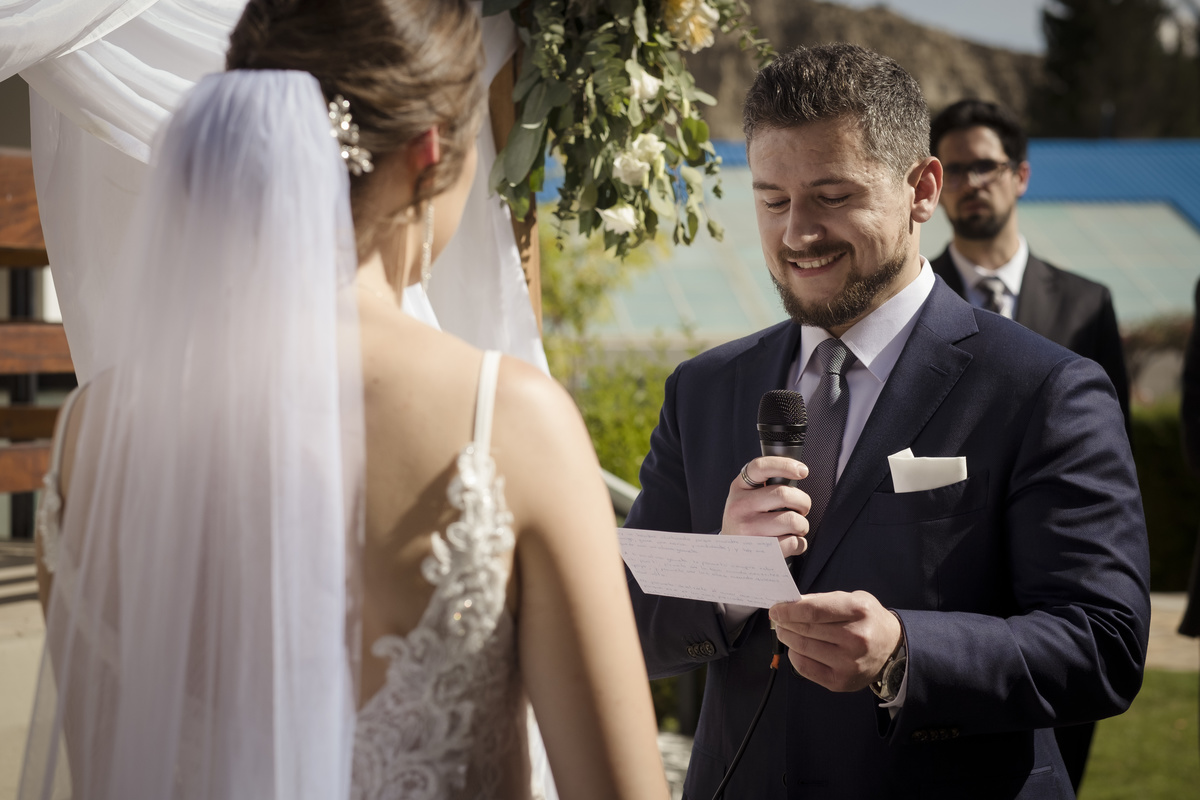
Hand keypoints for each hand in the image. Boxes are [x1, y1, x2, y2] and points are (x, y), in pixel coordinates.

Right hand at [721, 456, 809, 556]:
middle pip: (784, 494)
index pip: (760, 467)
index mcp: (739, 487)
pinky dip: (799, 544)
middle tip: (802, 509)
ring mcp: (748, 529)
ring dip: (802, 525)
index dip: (784, 465)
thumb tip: (796, 472)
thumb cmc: (746, 520)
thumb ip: (765, 485)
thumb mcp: (745, 497)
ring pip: (793, 520)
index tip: (803, 471)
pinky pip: (793, 542)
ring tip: (795, 529)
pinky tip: (791, 543)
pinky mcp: (759, 550)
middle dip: (803, 502)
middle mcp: (740, 506)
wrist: (729, 554)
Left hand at [769, 591, 901, 692]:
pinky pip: (805, 668)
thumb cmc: (868, 620)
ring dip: (787, 638)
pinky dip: (794, 655)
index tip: (776, 609)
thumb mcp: (853, 599)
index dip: (789, 610)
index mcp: (858, 611)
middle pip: (805, 629)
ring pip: (803, 648)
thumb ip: (822, 601)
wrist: (892, 649)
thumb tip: (791, 604)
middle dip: (785, 623)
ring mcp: (848, 663)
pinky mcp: (840, 681)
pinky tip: (796, 648)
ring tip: (785, 631)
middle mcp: (856, 638)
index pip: (813, 611)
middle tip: (777, 619)